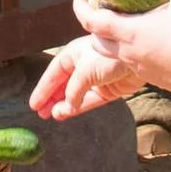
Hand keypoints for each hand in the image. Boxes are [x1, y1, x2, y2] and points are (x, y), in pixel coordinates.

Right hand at [29, 27, 146, 121]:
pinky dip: (78, 107)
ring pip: (75, 95)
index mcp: (73, 55)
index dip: (43, 89)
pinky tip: (68, 113)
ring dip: (64, 105)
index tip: (34, 105)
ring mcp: (95, 79)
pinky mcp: (108, 90)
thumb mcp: (84, 71)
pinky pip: (89, 101)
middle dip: (52, 99)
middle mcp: (82, 66)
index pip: (53, 74)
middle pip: (63, 85)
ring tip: (53, 116)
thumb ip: (73, 90)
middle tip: (41, 114)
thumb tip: (67, 106)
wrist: (136, 57)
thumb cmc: (107, 55)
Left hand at [30, 0, 170, 120]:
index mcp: (130, 32)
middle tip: (97, 8)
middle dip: (91, 24)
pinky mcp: (149, 76)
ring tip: (119, 24)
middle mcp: (127, 52)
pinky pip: (127, 63)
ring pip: (109, 54)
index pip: (91, 20)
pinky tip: (143, 40)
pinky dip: (124, 50)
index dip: (79, 6)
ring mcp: (137, 66)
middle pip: (95, 40)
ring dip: (107, 39)